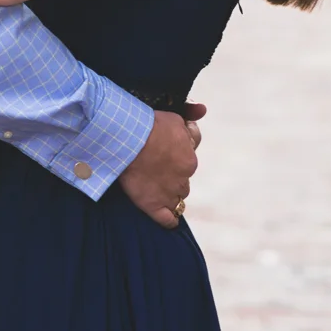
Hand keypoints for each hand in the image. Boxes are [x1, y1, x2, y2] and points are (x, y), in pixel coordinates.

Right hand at [118, 105, 204, 228]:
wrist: (127, 140)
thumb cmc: (147, 125)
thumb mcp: (173, 116)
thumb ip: (189, 116)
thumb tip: (202, 109)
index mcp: (189, 156)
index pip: (190, 156)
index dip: (178, 154)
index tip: (167, 151)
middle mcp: (184, 176)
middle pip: (184, 179)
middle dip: (174, 175)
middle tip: (155, 167)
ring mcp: (170, 192)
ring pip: (178, 198)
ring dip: (170, 194)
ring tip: (155, 188)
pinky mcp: (155, 205)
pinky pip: (168, 219)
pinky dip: (169, 220)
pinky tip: (168, 220)